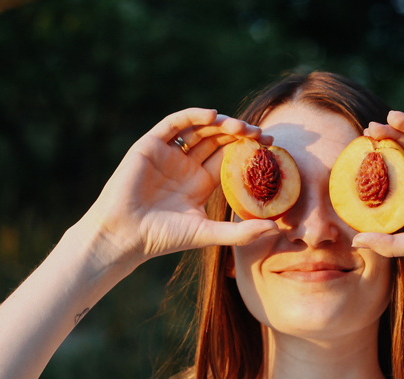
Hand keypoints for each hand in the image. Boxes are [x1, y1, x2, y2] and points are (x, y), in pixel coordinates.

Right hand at [80, 108, 280, 264]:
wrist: (126, 235)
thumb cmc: (164, 238)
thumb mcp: (208, 234)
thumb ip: (241, 233)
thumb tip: (277, 229)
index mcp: (200, 183)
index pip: (230, 158)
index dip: (250, 149)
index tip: (271, 146)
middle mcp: (186, 165)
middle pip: (219, 140)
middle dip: (241, 134)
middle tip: (262, 135)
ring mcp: (169, 154)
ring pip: (201, 129)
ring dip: (223, 124)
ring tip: (242, 128)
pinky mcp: (151, 145)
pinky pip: (175, 123)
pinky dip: (194, 116)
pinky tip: (214, 116)